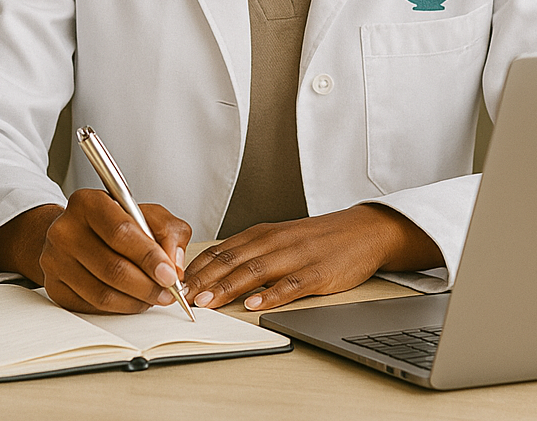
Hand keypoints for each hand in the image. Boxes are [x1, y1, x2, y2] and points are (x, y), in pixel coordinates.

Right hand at [39, 189, 191, 313]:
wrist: (74, 233)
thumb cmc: (113, 223)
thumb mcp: (144, 213)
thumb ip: (167, 230)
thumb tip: (173, 265)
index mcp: (87, 202)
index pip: (120, 231)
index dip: (148, 256)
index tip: (169, 274)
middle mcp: (65, 229)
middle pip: (112, 267)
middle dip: (147, 286)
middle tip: (167, 293)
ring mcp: (55, 260)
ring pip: (103, 293)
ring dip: (136, 301)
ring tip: (152, 297)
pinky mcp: (54, 287)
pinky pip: (92, 307)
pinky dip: (119, 308)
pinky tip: (131, 300)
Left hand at [184, 204, 442, 311]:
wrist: (360, 231)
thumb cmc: (315, 239)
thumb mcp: (278, 238)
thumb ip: (250, 252)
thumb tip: (216, 271)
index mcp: (261, 233)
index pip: (221, 249)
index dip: (198, 266)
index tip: (177, 281)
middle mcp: (274, 241)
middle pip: (232, 260)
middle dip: (205, 278)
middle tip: (183, 296)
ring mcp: (295, 256)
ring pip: (255, 272)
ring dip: (228, 287)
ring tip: (208, 301)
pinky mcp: (317, 273)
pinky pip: (290, 285)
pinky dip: (271, 296)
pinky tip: (255, 305)